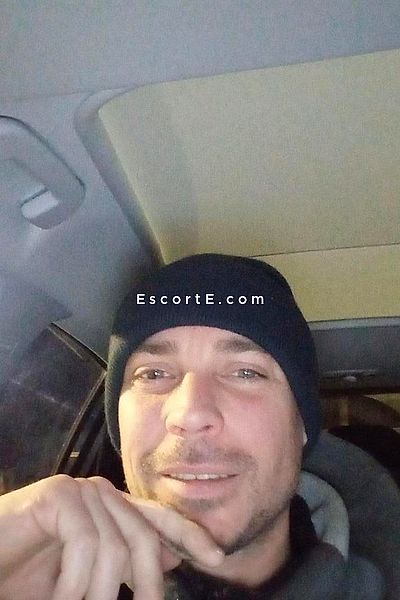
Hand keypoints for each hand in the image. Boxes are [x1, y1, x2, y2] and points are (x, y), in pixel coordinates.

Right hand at [0, 475, 223, 599]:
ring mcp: (80, 491)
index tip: (219, 558)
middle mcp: (101, 494)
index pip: (160, 518)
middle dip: (147, 585)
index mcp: (112, 510)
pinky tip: (58, 598)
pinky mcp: (58, 494)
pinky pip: (85, 542)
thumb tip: (171, 557)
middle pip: (143, 537)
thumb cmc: (29, 576)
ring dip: (97, 596)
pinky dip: (73, 583)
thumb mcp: (84, 579)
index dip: (191, 535)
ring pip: (114, 548)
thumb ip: (124, 564)